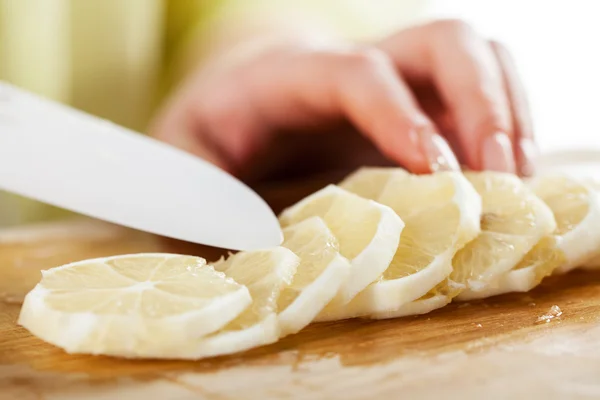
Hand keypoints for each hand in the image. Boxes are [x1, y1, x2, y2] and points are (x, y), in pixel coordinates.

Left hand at [150, 19, 534, 180]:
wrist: (233, 108)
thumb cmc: (206, 140)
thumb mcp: (183, 167)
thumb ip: (198, 201)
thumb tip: (255, 249)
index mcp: (287, 78)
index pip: (356, 75)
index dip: (401, 117)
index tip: (440, 174)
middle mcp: (350, 69)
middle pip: (442, 42)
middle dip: (484, 102)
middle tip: (502, 176)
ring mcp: (390, 85)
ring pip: (475, 60)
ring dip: (509, 114)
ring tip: (517, 183)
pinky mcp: (412, 109)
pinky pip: (476, 99)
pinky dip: (504, 131)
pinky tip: (503, 180)